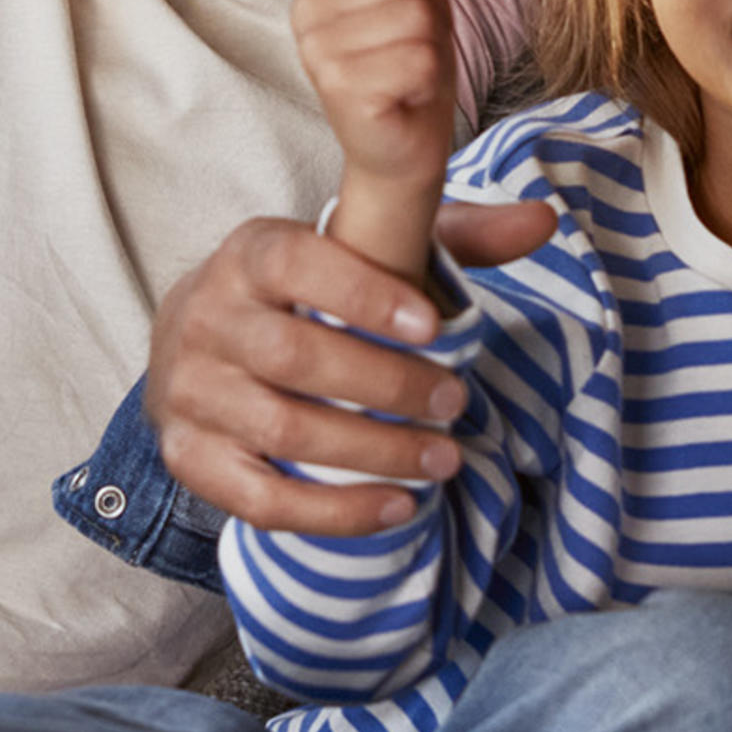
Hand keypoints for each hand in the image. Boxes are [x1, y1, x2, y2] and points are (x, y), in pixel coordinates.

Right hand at [147, 200, 560, 534]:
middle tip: (456, 402)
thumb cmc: (299, 291)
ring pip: (283, 430)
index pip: (297, 264)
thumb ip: (446, 232)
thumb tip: (543, 219)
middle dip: (387, 386)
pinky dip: (333, 511)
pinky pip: (258, 498)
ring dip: (373, 453)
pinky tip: (396, 507)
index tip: (433, 326)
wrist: (192, 343)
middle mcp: (208, 317)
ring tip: (443, 459)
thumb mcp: (359, 249)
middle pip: (295, 356)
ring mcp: (191, 392)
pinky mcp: (189, 456)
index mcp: (251, 253)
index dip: (363, 293)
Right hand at [292, 0, 460, 279]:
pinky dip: (429, 80)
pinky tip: (405, 95)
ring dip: (432, 48)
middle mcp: (305, 7)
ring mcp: (317, 48)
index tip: (420, 6)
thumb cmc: (408, 65)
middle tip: (413, 49)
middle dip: (435, 13)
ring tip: (408, 72)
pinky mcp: (339, 86)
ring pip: (421, 15)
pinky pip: (421, 59)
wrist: (399, 146)